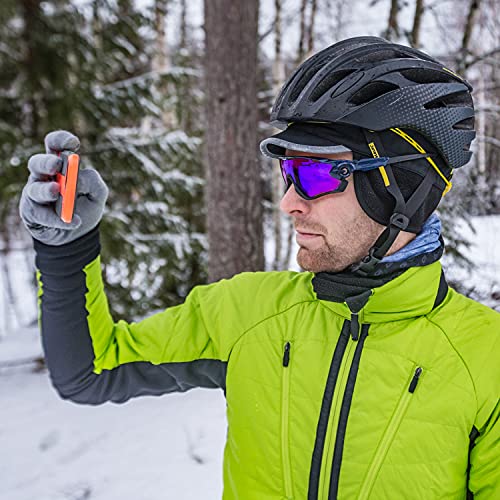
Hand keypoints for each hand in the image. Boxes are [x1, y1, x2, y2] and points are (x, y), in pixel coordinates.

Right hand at [19, 130, 108, 245]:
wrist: (79, 234)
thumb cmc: (86, 207)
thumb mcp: (97, 194)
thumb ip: (93, 182)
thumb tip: (78, 178)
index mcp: (60, 165)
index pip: (55, 145)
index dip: (61, 140)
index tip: (74, 143)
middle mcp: (44, 176)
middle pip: (38, 163)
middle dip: (46, 162)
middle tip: (56, 164)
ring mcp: (35, 193)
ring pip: (35, 188)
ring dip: (46, 190)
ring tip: (57, 191)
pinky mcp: (32, 212)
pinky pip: (40, 214)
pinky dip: (56, 219)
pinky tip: (72, 222)